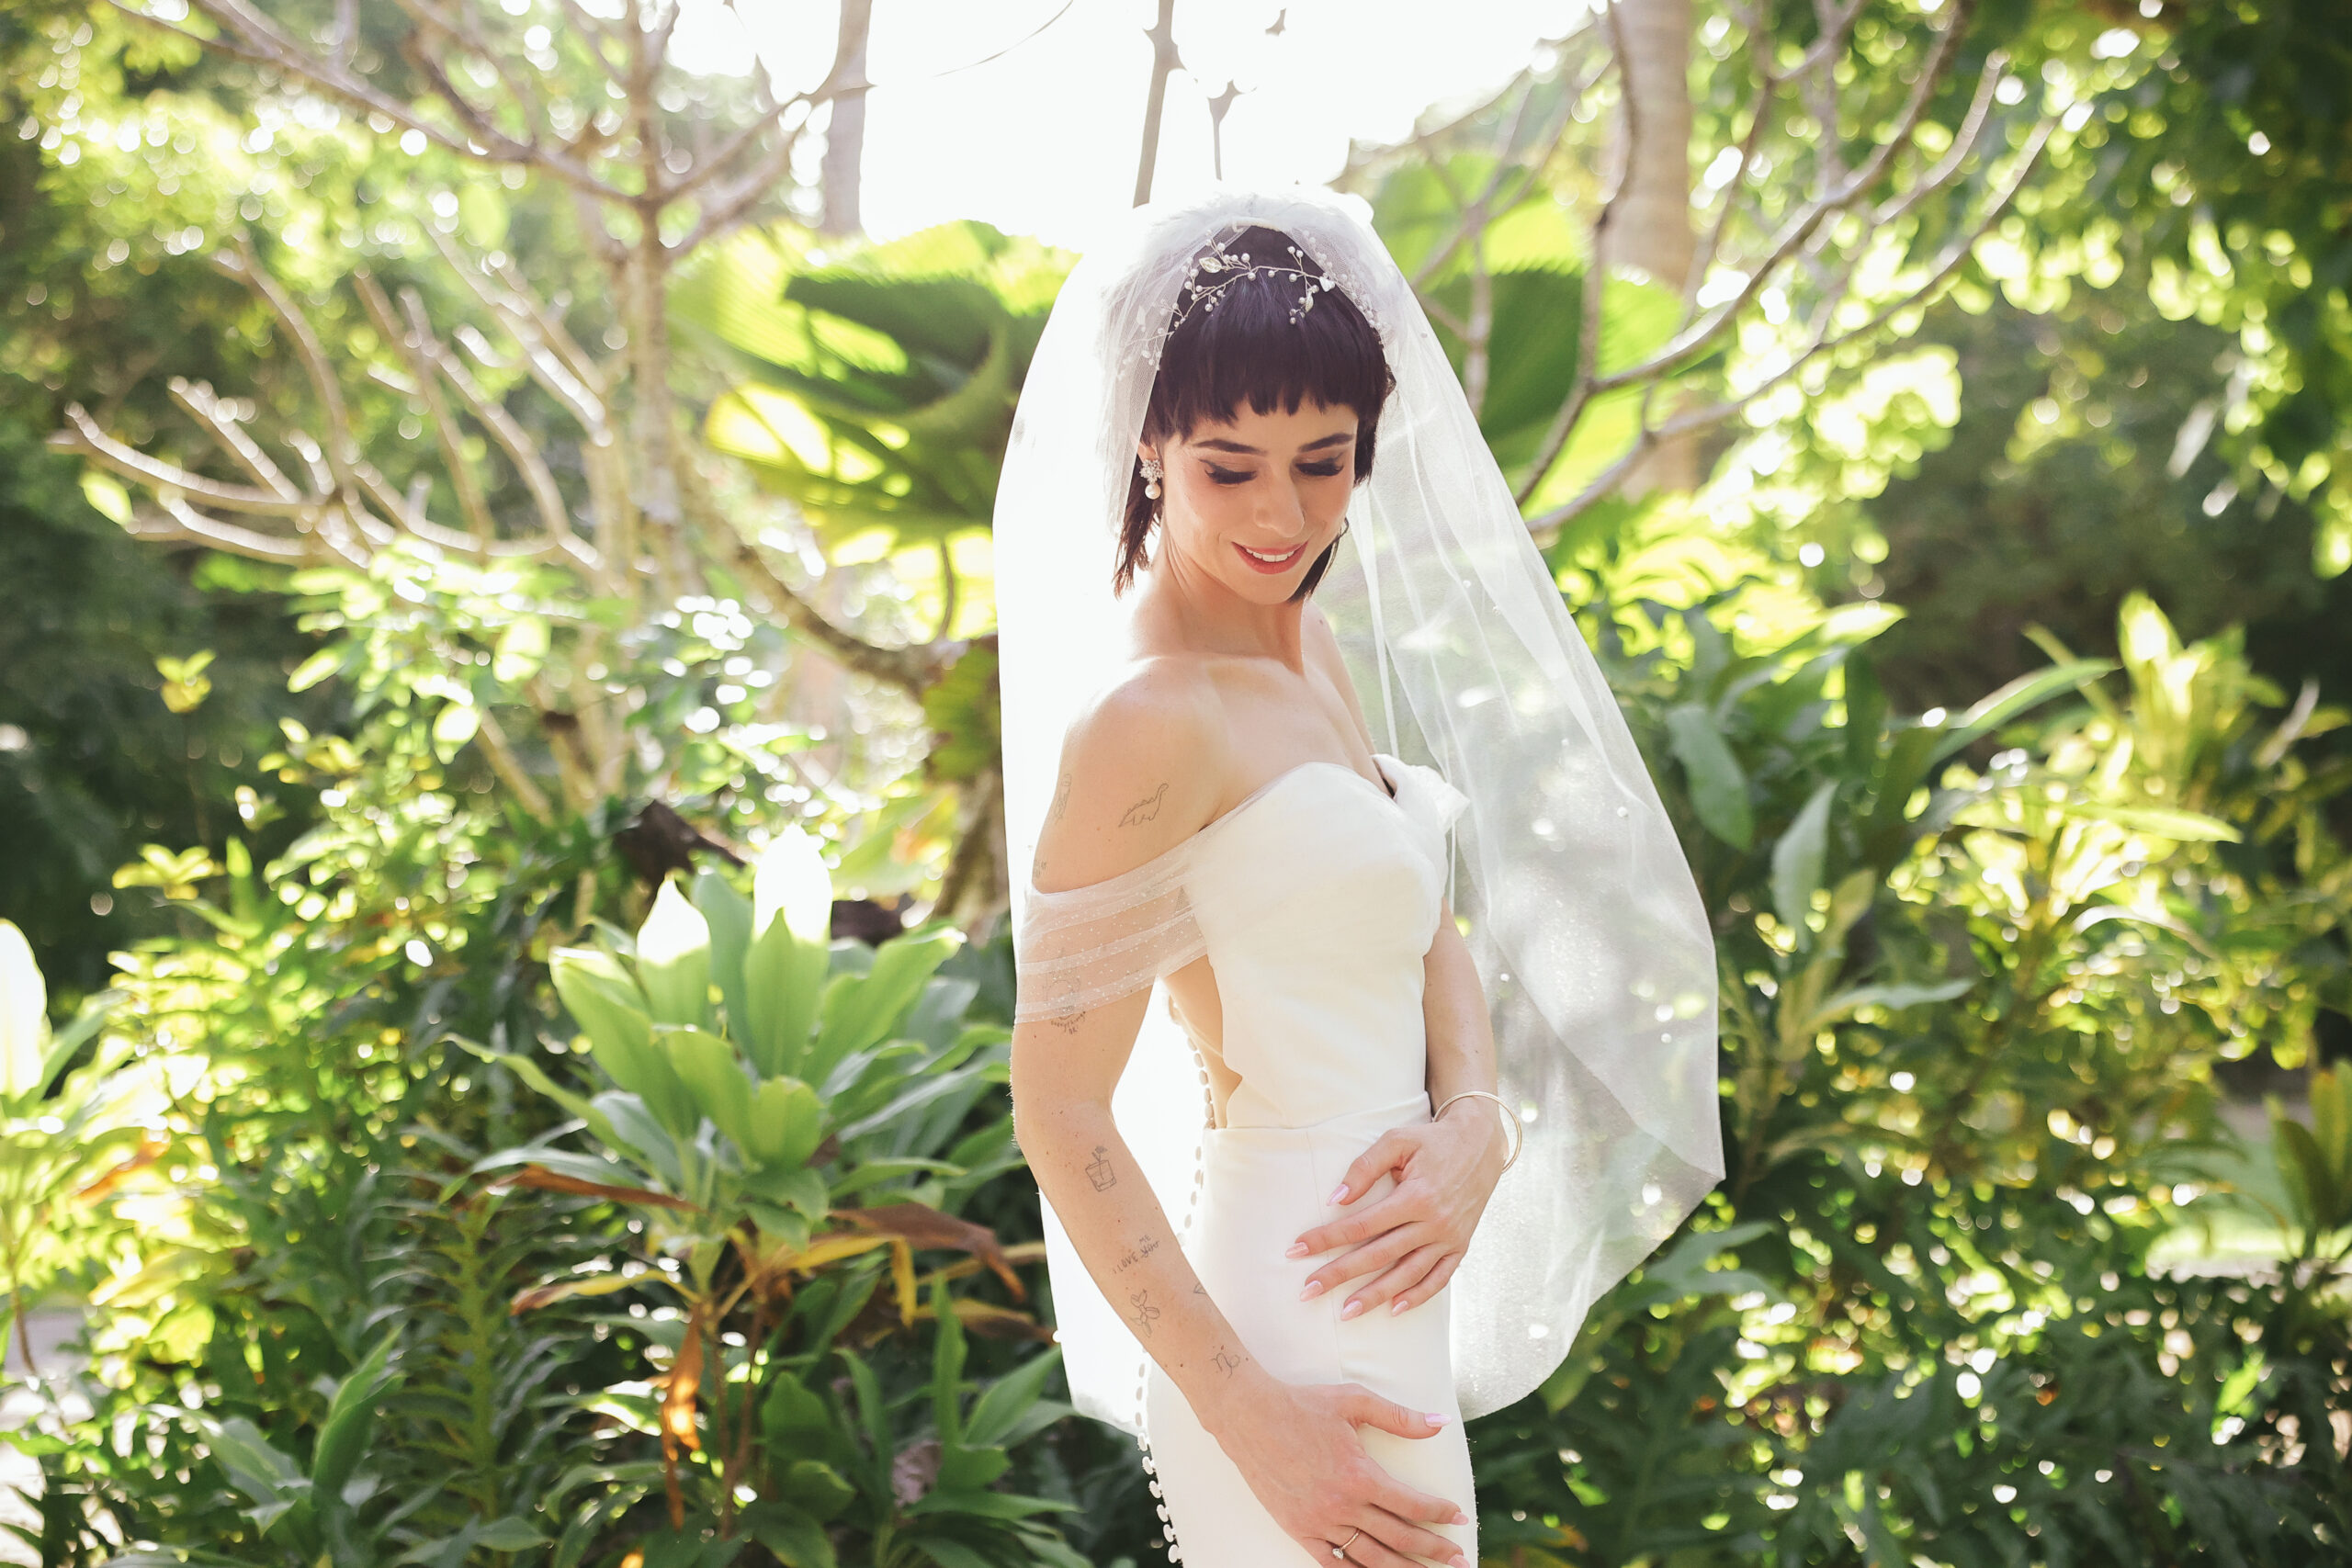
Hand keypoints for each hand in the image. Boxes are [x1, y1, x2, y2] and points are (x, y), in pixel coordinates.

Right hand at [1201, 1369, 1471, 1567]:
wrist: (1248, 1415)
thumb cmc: (1303, 1404)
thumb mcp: (1354, 1400)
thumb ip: (1400, 1417)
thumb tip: (1441, 1424)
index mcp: (1359, 1474)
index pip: (1412, 1504)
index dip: (1440, 1514)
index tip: (1460, 1518)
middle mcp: (1341, 1504)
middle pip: (1398, 1537)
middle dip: (1434, 1550)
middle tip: (1459, 1560)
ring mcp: (1318, 1521)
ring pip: (1371, 1558)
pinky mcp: (1297, 1529)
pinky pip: (1332, 1563)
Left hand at [1287, 1106, 1505, 1318]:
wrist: (1481, 1144)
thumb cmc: (1432, 1140)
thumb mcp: (1397, 1140)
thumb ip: (1365, 1166)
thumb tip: (1336, 1199)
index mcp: (1415, 1196)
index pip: (1361, 1225)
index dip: (1327, 1238)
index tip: (1296, 1249)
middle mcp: (1433, 1222)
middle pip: (1379, 1255)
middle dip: (1340, 1274)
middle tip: (1308, 1291)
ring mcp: (1449, 1238)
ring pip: (1408, 1274)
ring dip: (1375, 1295)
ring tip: (1346, 1312)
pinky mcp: (1460, 1246)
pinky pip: (1439, 1278)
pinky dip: (1418, 1296)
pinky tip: (1394, 1309)